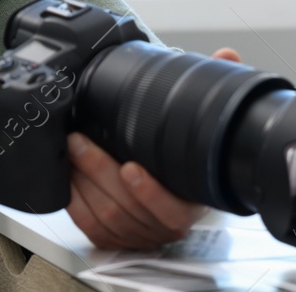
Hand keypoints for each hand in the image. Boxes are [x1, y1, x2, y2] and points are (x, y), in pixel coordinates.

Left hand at [66, 47, 242, 249]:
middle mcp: (165, 224)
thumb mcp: (202, 123)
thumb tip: (226, 56)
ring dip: (84, 182)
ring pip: (107, 218)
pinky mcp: (116, 238)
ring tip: (72, 150)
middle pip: (128, 209)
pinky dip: (76, 203)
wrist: (173, 183)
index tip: (131, 167)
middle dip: (99, 171)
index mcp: (192, 200)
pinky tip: (69, 178)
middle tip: (80, 140)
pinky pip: (92, 227)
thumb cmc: (185, 153)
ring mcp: (140, 234)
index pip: (172, 210)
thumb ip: (213, 90)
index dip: (150, 192)